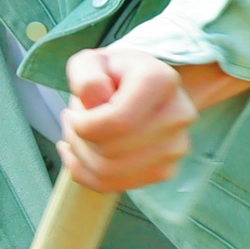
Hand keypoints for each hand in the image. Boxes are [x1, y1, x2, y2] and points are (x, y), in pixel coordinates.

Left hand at [60, 47, 249, 192]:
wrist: (145, 89)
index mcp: (161, 81)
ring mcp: (175, 147)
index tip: (72, 113)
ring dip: (81, 157)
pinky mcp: (166, 170)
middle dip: (78, 140)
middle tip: (73, 122)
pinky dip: (87, 174)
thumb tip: (93, 102)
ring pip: (109, 173)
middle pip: (111, 150)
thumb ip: (86, 76)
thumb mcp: (92, 62)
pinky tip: (81, 154)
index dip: (84, 125)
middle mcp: (177, 115)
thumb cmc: (114, 74)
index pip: (118, 122)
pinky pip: (114, 186)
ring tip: (78, 136)